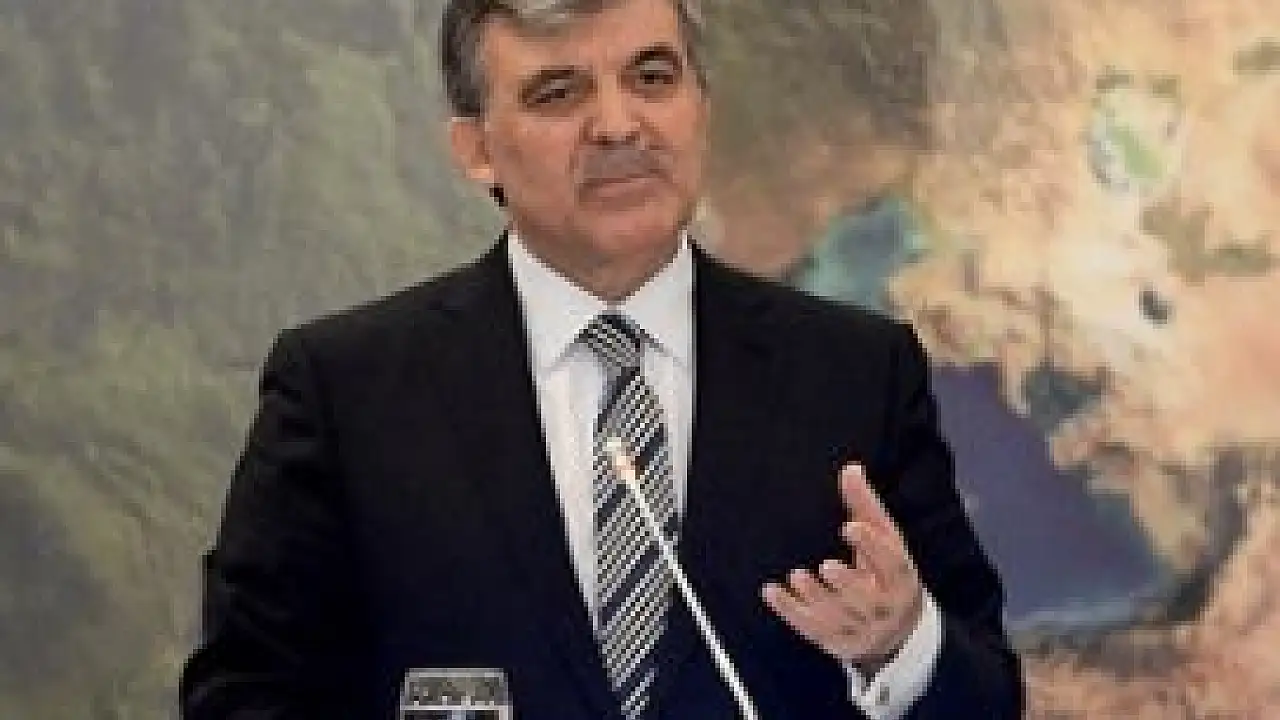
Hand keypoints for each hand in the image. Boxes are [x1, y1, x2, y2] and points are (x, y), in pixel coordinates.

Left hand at [761, 463, 924, 669]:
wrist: (899, 634)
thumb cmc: (888, 575)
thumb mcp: (886, 542)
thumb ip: (866, 507)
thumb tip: (850, 467)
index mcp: (901, 579)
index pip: (892, 563)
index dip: (872, 546)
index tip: (851, 526)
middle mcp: (883, 607)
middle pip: (866, 598)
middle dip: (847, 583)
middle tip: (827, 565)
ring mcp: (860, 629)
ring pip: (838, 617)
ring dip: (816, 597)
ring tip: (797, 575)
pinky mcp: (836, 642)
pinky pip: (811, 629)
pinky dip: (790, 612)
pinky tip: (771, 592)